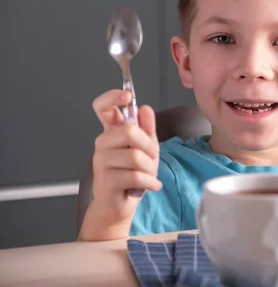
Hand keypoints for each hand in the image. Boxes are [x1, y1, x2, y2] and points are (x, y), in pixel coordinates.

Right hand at [78, 90, 160, 240]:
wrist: (119, 206)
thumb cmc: (132, 176)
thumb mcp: (146, 148)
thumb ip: (146, 129)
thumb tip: (145, 108)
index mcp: (111, 132)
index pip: (102, 107)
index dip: (112, 97)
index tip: (126, 95)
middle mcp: (102, 144)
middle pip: (129, 132)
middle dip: (149, 147)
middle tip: (151, 158)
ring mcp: (101, 162)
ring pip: (135, 157)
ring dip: (150, 168)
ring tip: (147, 175)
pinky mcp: (105, 181)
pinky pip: (136, 175)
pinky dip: (150, 182)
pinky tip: (150, 186)